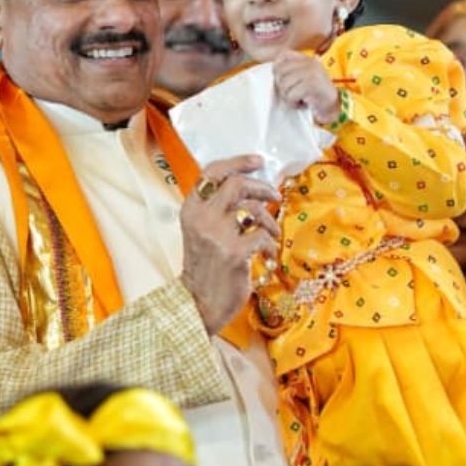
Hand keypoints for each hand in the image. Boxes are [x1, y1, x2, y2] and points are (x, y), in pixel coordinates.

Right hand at [180, 155, 281, 334]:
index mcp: (191, 210)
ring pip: (254, 209)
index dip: (238, 162)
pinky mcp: (235, 253)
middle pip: (237, 184)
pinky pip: (262, 236)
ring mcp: (218, 235)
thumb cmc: (205, 268)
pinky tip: (266, 255)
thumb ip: (217, 210)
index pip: (212, 172)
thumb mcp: (201, 232)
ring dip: (270, 220)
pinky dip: (270, 244)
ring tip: (271, 232)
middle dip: (262, 187)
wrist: (199, 304)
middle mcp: (201, 218)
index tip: (258, 162)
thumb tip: (251, 188)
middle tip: (274, 197)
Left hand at [273, 50, 339, 124]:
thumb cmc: (318, 96)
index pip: (283, 56)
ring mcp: (311, 73)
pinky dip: (294, 103)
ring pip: (284, 84)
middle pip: (280, 71)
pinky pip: (291, 95)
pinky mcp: (311, 85)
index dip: (277, 69)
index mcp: (307, 59)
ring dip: (288, 97)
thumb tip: (274, 71)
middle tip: (293, 94)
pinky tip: (303, 104)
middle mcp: (309, 63)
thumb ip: (292, 71)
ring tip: (299, 100)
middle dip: (282, 87)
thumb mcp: (306, 78)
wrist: (336, 108)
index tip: (285, 81)